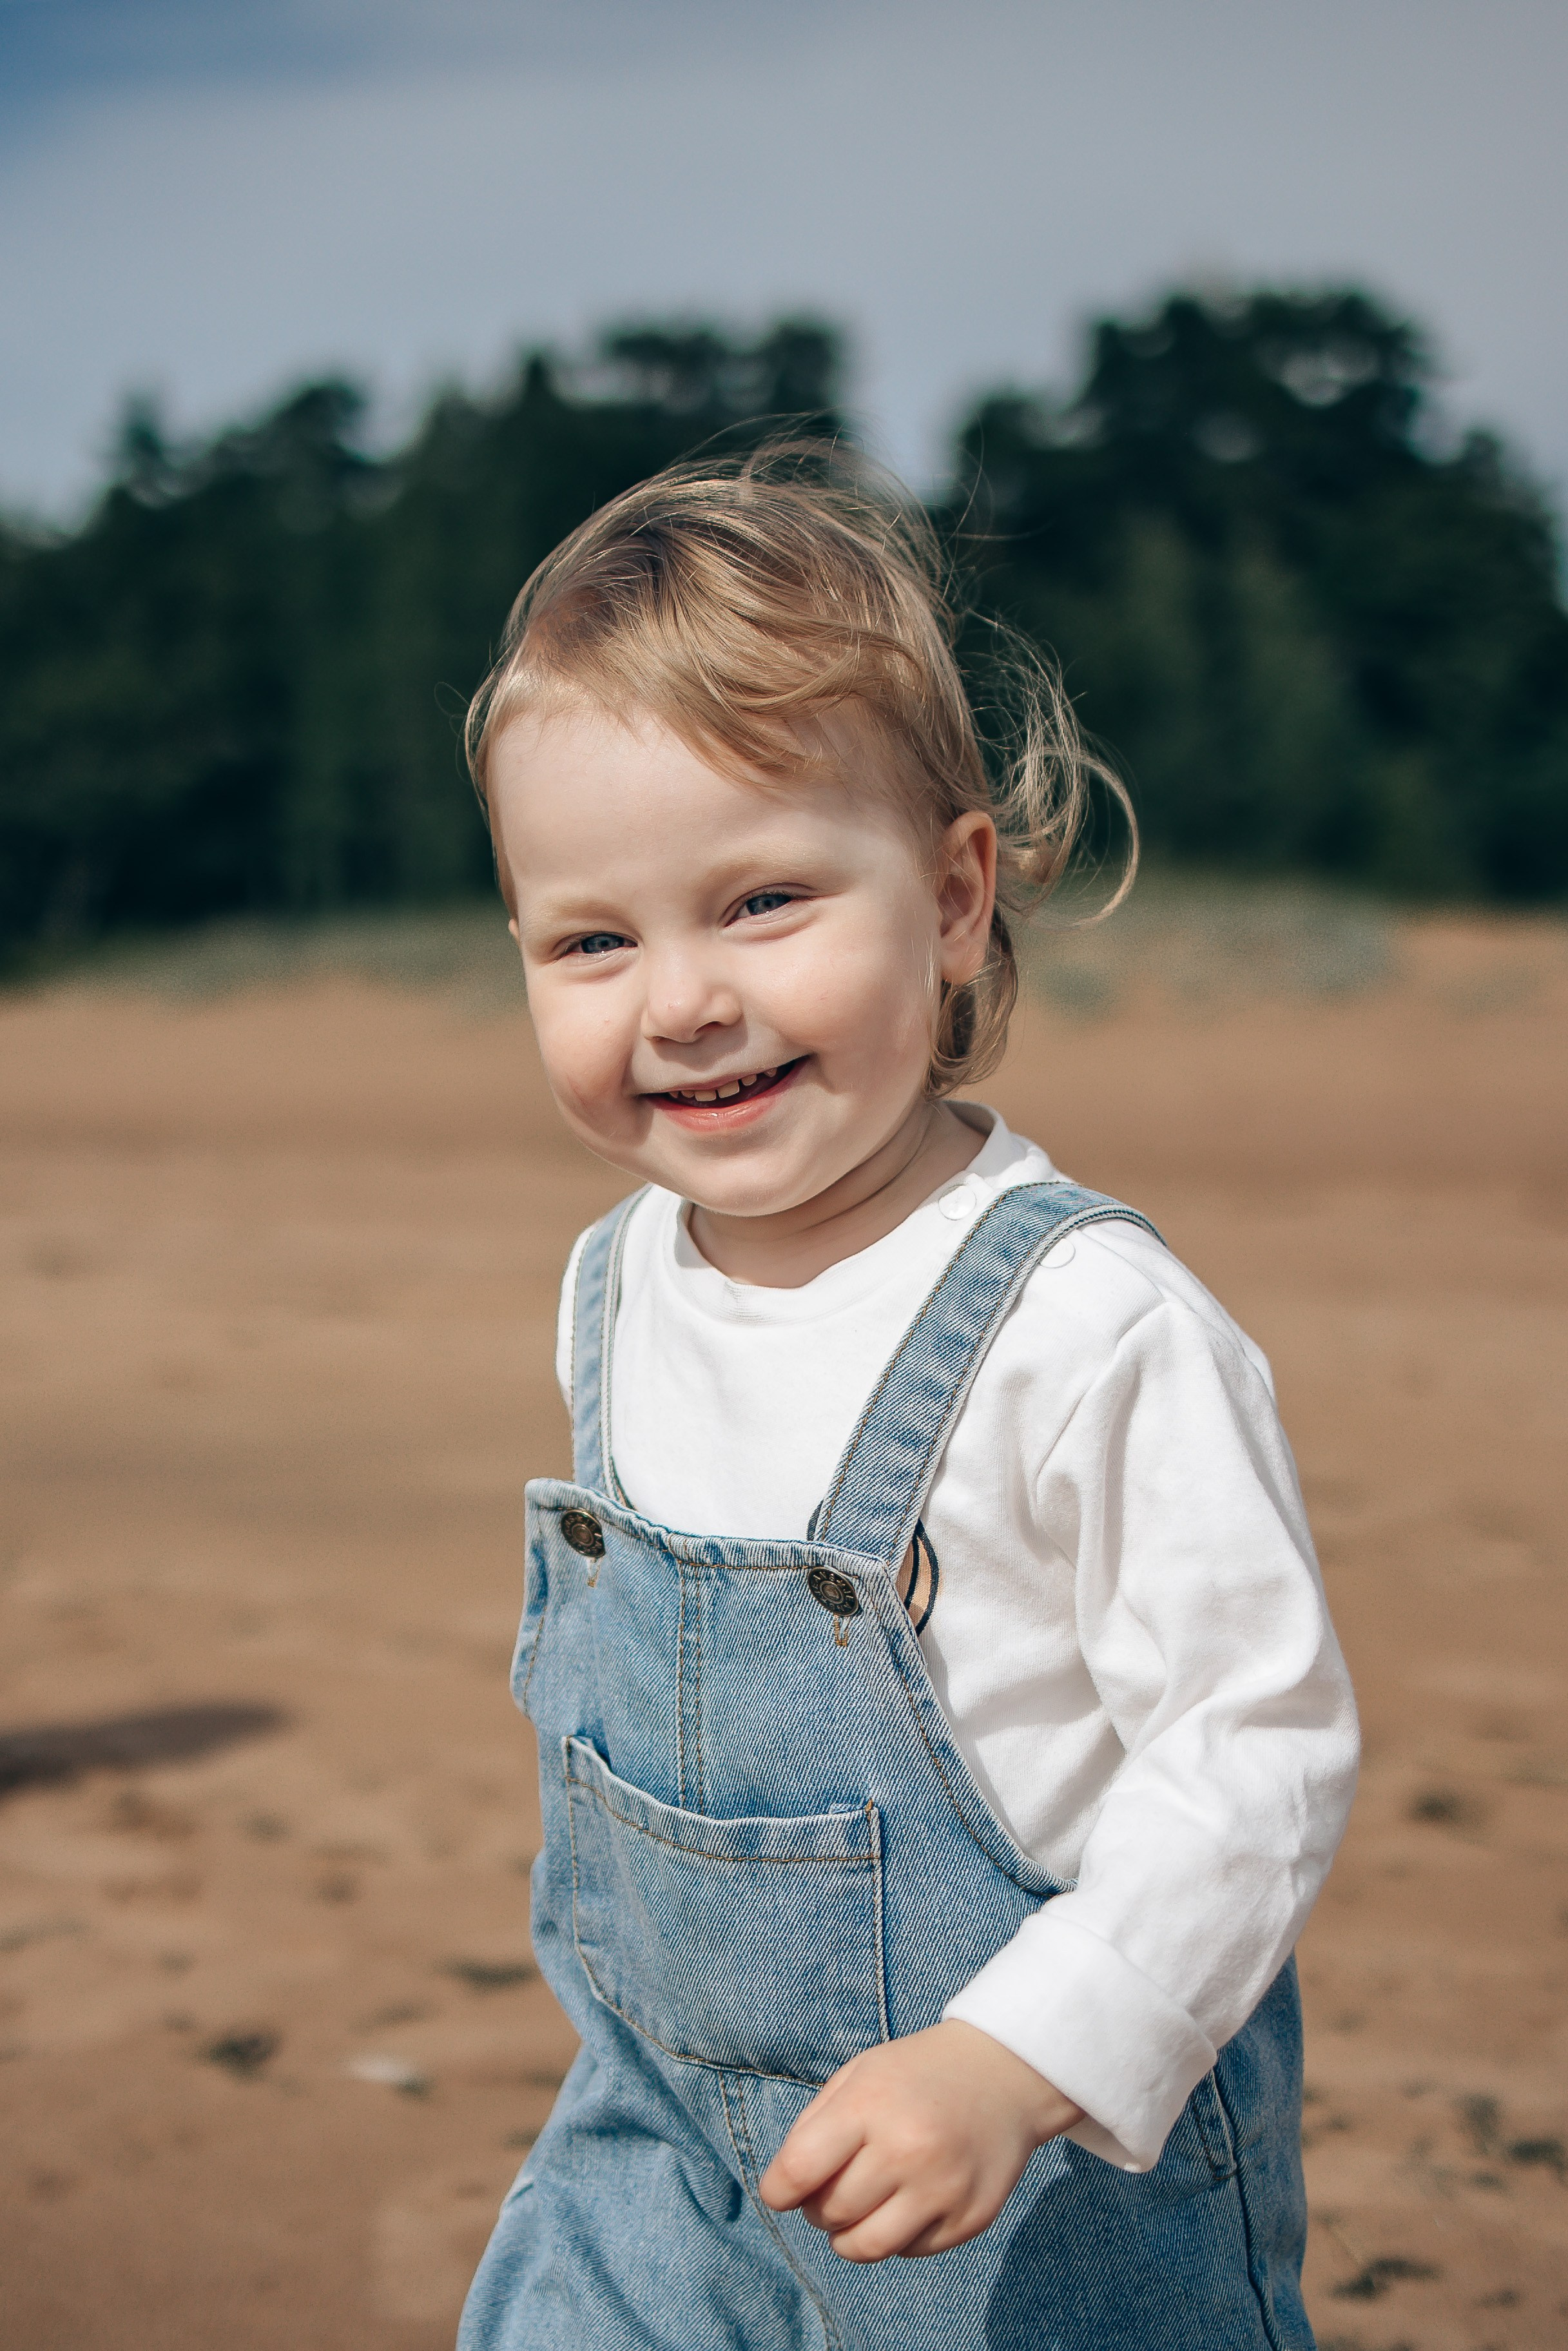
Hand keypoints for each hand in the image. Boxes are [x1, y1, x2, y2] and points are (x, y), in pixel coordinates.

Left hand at [757, 2020, 1082, 2260]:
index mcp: (870, 2105)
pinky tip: (904, 2202)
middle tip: (832, 2186)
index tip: (780, 2191)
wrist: (1004, 2074)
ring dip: (847, 2236)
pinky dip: (894, 2235)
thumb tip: (784, 2189)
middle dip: (818, 2207)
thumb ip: (814, 2126)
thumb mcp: (859, 2074)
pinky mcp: (968, 2218)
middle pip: (830, 2212)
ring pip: (866, 2247)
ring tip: (857, 2209)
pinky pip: (908, 2251)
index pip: (798, 2170)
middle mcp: (907, 2149)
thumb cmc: (916, 2074)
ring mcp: (942, 2188)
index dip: (777, 2191)